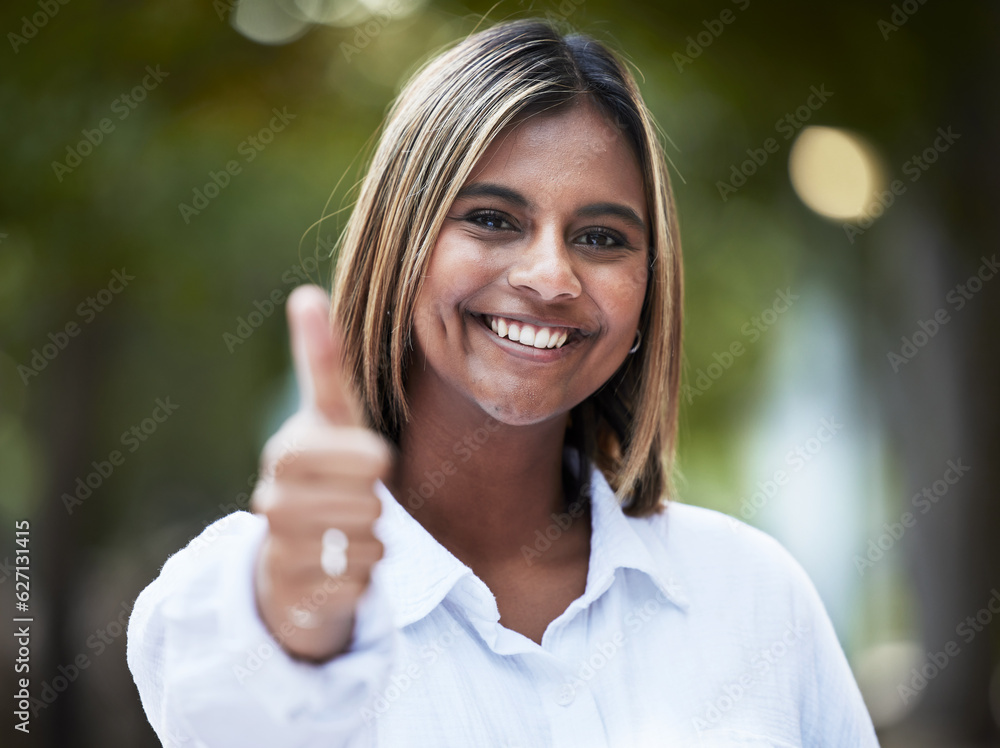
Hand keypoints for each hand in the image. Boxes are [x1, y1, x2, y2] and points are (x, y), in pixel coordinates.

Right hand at [251, 284, 390, 661]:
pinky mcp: (295, 594)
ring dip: (375, 538)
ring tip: (351, 530)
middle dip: (376, 501)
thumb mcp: (328, 419)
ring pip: (367, 542)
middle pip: (366, 502)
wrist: (293, 558)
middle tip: (358, 500)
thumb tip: (304, 292)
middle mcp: (273, 500)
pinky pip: (360, 583)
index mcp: (287, 452)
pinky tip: (342, 566)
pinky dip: (365, 574)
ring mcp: (280, 550)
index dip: (368, 460)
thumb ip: (322, 363)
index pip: (350, 455)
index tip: (374, 460)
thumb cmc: (323, 476)